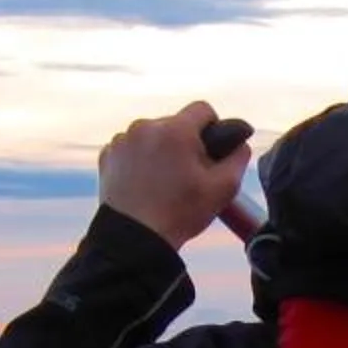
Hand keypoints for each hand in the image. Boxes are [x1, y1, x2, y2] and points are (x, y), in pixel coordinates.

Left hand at [97, 103, 252, 249]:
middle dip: (184, 142)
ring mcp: (123, 140)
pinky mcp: (107, 154)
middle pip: (175, 124)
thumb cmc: (180, 213)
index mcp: (176, 130)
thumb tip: (240, 143)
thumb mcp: (223, 189)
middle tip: (188, 174)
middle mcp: (146, 126)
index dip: (212, 128)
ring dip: (160, 150)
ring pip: (152, 135)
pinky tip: (144, 184)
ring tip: (163, 182)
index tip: (211, 150)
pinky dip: (139, 160)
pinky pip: (131, 148)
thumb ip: (238, 158)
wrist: (135, 237)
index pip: (202, 109)